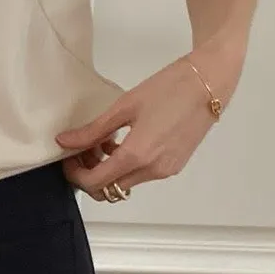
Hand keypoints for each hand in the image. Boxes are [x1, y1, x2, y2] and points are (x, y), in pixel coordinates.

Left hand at [55, 51, 225, 200]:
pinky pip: (141, 175)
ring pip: (124, 183)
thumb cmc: (169, 88)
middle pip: (108, 190)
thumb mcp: (124, 106)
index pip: (95, 183)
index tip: (69, 157)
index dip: (75, 174)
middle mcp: (152, 170)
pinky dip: (126, 165)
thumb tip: (65, 142)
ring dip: (108, 169)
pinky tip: (123, 141)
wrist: (209, 83)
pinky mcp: (173, 166)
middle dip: (90, 173)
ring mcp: (164, 171)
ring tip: (103, 141)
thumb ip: (92, 130)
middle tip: (83, 149)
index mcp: (137, 155)